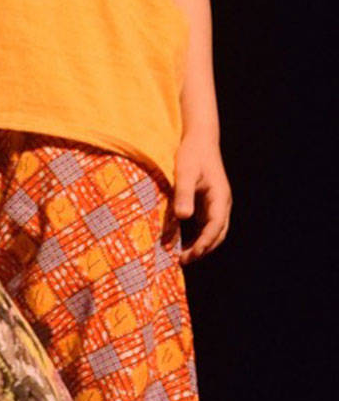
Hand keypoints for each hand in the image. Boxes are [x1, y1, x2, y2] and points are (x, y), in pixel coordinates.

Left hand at [172, 131, 230, 263]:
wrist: (199, 139)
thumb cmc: (192, 154)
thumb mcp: (185, 173)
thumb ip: (183, 194)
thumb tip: (183, 217)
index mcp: (220, 198)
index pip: (215, 227)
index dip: (203, 243)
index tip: (189, 256)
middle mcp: (221, 204)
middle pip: (217, 234)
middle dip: (202, 249)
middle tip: (182, 261)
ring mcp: (215, 204)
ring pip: (211, 231)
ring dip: (199, 245)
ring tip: (180, 256)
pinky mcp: (207, 202)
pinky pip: (203, 224)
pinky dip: (195, 235)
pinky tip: (179, 242)